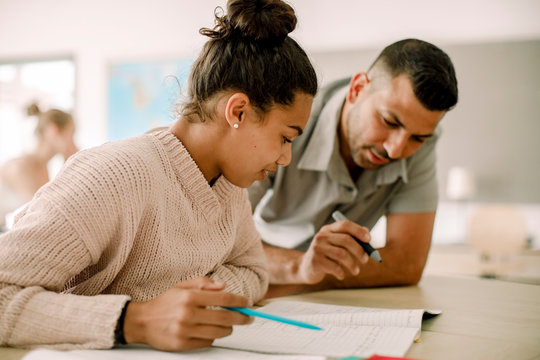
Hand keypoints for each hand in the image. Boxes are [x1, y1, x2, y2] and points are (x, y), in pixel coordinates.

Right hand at [123, 277, 251, 350]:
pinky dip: (212, 336)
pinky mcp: (183, 345)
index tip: (246, 303)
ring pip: (219, 332)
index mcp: (189, 297)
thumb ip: (203, 283)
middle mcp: (188, 314)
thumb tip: (224, 286)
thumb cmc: (165, 303)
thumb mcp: (182, 286)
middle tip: (247, 317)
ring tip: (228, 324)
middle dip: (241, 318)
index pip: (223, 299)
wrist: (142, 322)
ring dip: (228, 328)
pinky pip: (208, 342)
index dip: (239, 301)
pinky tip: (208, 330)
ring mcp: (185, 331)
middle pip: (225, 318)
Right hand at [298, 220, 370, 283]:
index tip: (368, 240)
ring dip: (352, 264)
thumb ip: (350, 238)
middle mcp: (322, 236)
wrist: (305, 267)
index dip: (358, 231)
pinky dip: (342, 272)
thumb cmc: (326, 256)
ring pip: (342, 254)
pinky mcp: (315, 261)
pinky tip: (341, 275)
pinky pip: (335, 267)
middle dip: (359, 251)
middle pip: (346, 240)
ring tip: (355, 271)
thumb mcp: (336, 244)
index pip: (345, 225)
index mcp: (328, 230)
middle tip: (365, 260)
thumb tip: (367, 234)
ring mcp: (317, 248)